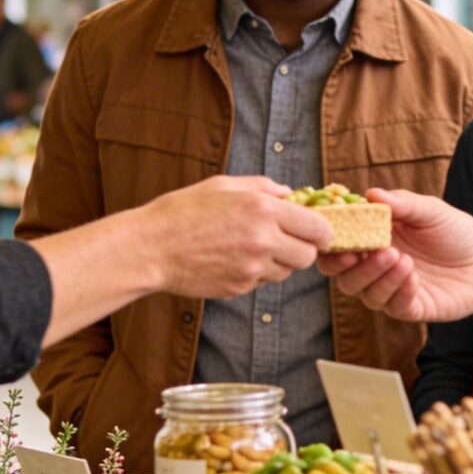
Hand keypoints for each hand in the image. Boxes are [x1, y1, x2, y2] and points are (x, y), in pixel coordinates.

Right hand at [143, 176, 332, 299]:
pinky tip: (232, 259)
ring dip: (278, 262)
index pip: (318, 228)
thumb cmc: (183, 212)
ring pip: (287, 272)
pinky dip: (256, 273)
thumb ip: (264, 188)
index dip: (322, 231)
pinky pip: (262, 282)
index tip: (317, 231)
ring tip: (250, 248)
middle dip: (302, 248)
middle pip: (308, 256)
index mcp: (262, 209)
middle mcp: (263, 240)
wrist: (151, 248)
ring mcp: (252, 268)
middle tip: (286, 240)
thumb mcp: (224, 186)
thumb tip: (292, 194)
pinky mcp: (240, 287)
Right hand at [320, 189, 472, 322]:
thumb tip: (371, 194)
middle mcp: (375, 267)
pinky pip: (393, 306)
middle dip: (347, 266)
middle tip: (366, 252)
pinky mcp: (410, 308)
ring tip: (402, 259)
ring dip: (378, 276)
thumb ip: (402, 204)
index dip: (332, 243)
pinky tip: (413, 277)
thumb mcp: (431, 211)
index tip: (336, 235)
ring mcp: (391, 289)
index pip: (338, 246)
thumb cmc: (455, 232)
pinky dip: (398, 291)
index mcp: (373, 240)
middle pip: (342, 275)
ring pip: (365, 293)